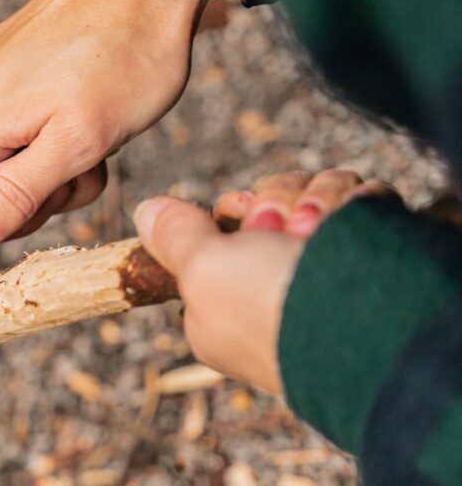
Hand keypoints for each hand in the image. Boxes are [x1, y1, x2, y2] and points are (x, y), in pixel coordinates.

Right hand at [0, 0, 205, 260]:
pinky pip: (13, 122)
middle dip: (39, 192)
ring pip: (3, 159)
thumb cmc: (123, 63)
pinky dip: (51, 128)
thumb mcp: (75, 145)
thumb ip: (12, 198)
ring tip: (96, 129)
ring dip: (52, 161)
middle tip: (89, 158)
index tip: (58, 191)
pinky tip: (85, 103)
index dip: (9, 225)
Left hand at [134, 170, 395, 393]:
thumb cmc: (270, 306)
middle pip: (271, 202)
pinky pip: (360, 200)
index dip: (233, 211)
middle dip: (277, 201)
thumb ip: (174, 239)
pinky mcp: (373, 251)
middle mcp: (276, 286)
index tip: (239, 211)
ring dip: (318, 198)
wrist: (366, 325)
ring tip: (318, 230)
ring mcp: (327, 269)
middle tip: (281, 227)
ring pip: (315, 193)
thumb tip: (145, 213)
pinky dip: (357, 203)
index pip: (224, 231)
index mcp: (228, 304)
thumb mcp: (202, 272)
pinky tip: (351, 220)